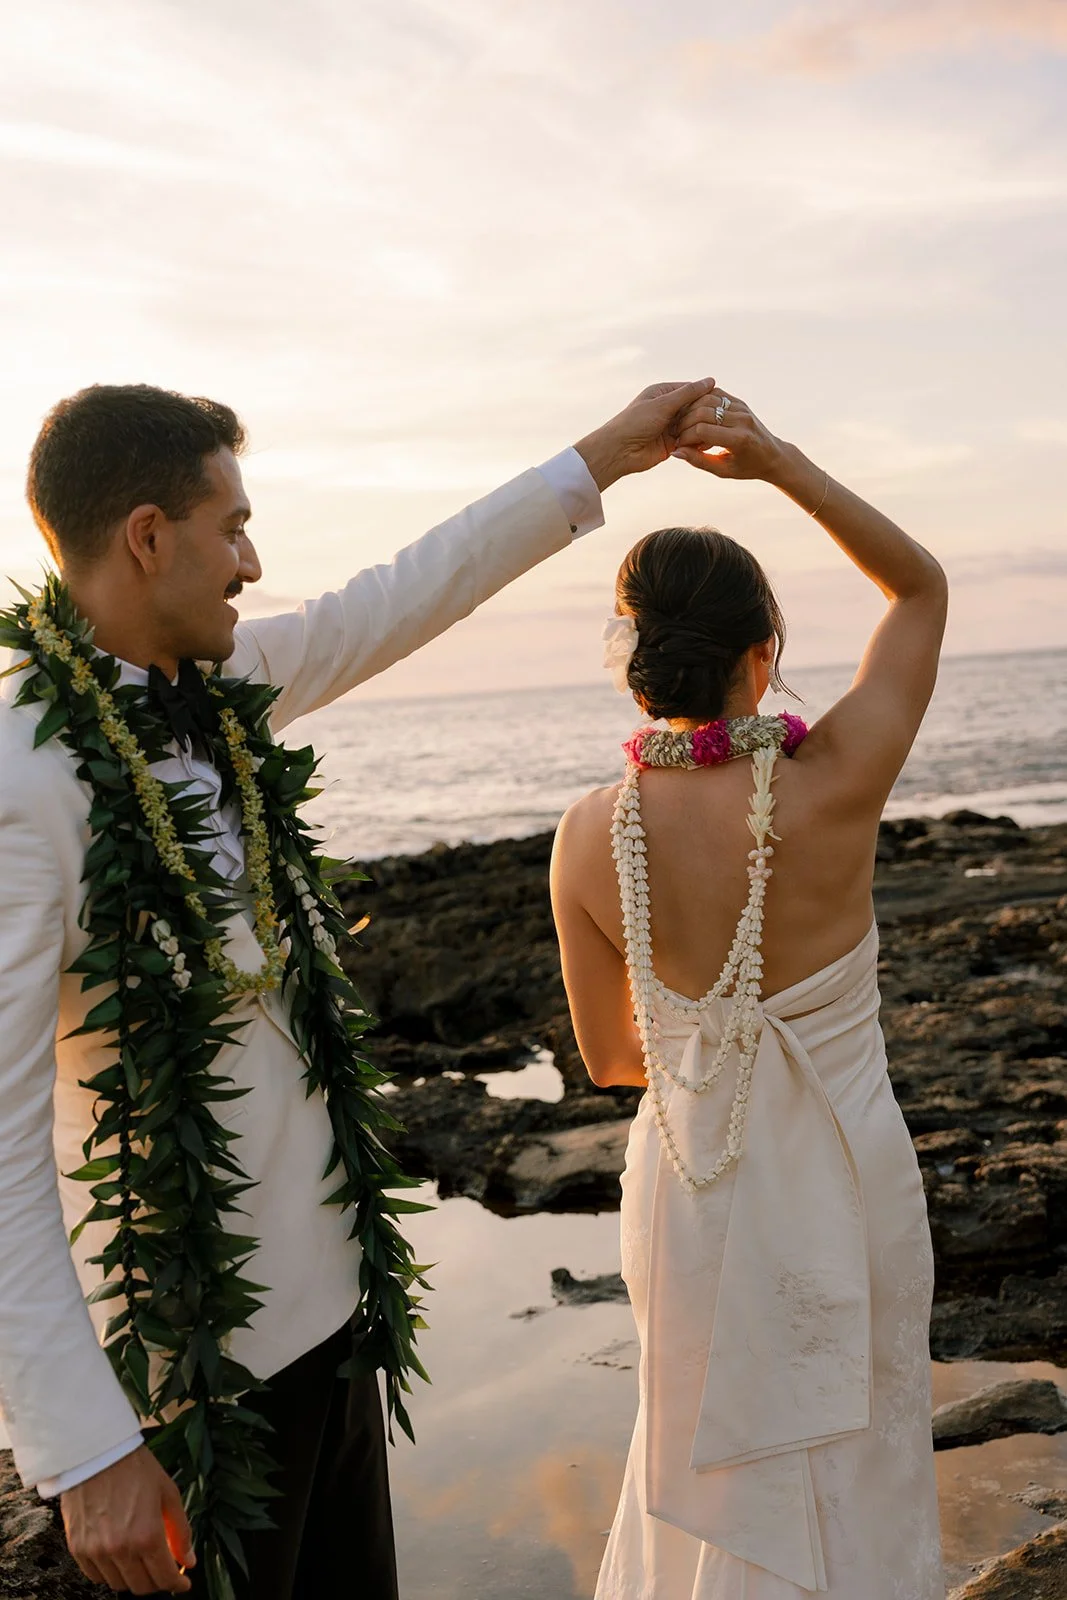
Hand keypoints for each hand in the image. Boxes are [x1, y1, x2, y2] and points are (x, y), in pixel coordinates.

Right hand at [61, 1445, 195, 1594]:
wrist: (97, 1452)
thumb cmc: (136, 1469)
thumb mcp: (168, 1494)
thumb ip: (180, 1531)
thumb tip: (188, 1560)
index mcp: (147, 1536)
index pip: (164, 1578)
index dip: (177, 1584)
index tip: (183, 1583)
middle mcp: (121, 1550)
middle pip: (141, 1587)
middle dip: (157, 1582)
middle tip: (163, 1569)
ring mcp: (96, 1551)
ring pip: (118, 1585)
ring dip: (133, 1578)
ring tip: (141, 1560)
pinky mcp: (77, 1548)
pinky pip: (96, 1576)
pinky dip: (110, 1573)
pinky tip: (119, 1558)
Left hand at [574, 377, 719, 490]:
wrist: (619, 451)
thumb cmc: (635, 422)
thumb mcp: (663, 404)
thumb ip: (687, 394)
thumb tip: (710, 380)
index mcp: (663, 392)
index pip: (691, 389)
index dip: (705, 394)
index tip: (719, 400)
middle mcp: (667, 408)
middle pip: (694, 407)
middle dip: (703, 413)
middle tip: (717, 418)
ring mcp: (670, 426)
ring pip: (693, 424)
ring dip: (699, 428)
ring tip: (710, 430)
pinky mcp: (672, 443)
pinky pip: (690, 440)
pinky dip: (696, 441)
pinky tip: (705, 442)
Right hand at [671, 388, 791, 482]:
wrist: (772, 455)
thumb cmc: (746, 467)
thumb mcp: (723, 470)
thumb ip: (699, 461)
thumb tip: (676, 452)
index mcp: (739, 439)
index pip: (703, 430)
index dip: (686, 437)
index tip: (679, 445)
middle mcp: (742, 420)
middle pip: (702, 412)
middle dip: (685, 424)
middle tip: (677, 434)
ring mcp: (742, 408)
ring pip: (707, 399)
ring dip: (690, 410)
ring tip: (684, 425)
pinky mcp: (740, 402)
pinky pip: (715, 394)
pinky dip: (700, 401)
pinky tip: (694, 414)